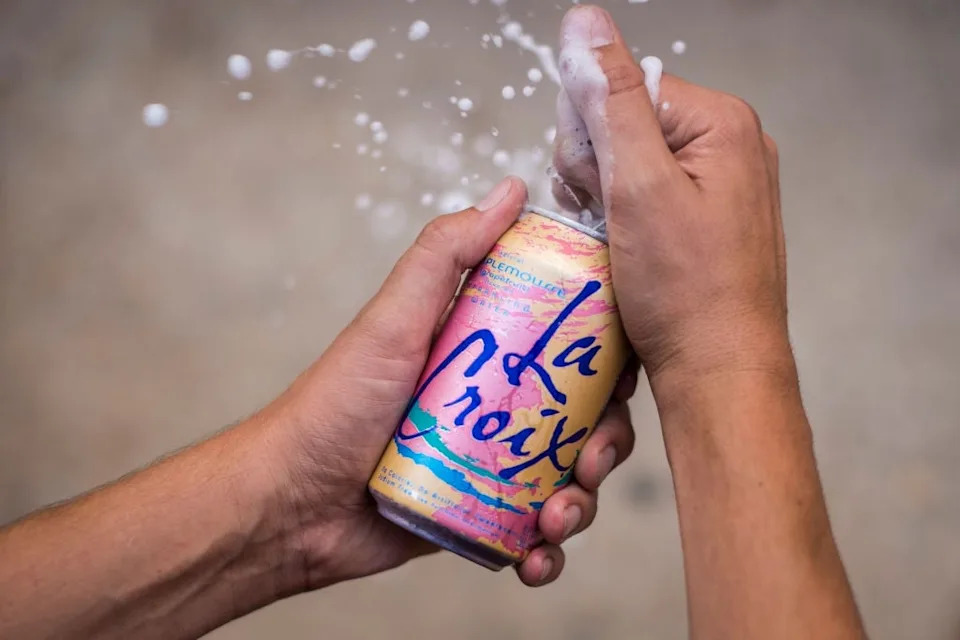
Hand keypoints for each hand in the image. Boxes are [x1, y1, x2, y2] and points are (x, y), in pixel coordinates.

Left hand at [257, 176, 637, 588]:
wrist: (291, 504)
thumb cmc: (336, 402)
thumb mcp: (394, 318)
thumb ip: (446, 254)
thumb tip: (510, 190)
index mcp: (491, 352)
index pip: (571, 348)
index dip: (610, 360)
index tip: (624, 375)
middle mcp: (498, 406)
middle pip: (583, 419)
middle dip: (604, 443)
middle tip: (589, 460)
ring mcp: (491, 464)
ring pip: (567, 480)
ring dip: (581, 503)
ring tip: (556, 517)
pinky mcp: (479, 518)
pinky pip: (532, 535)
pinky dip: (546, 552)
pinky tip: (535, 559)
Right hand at [554, 5, 791, 396]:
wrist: (718, 370)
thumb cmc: (686, 290)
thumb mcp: (637, 185)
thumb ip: (608, 100)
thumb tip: (583, 23)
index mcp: (722, 123)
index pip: (621, 89)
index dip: (591, 139)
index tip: (595, 190)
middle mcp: (730, 146)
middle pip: (623, 123)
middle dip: (597, 171)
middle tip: (610, 221)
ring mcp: (721, 185)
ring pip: (627, 163)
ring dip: (603, 199)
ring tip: (619, 243)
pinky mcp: (706, 219)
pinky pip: (643, 196)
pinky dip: (621, 220)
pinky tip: (627, 251)